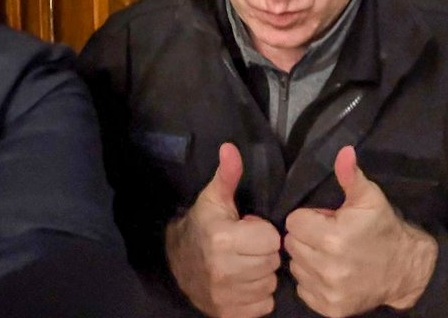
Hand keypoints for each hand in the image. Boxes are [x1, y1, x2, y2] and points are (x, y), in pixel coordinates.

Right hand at [165, 143, 280, 317]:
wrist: (174, 263)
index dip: (263, 231)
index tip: (249, 229)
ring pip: (270, 285)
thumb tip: (230, 148)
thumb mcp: (212, 199)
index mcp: (223, 239)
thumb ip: (227, 175)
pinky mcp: (228, 314)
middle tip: (248, 247)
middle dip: (264, 253)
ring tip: (246, 264)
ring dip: (262, 275)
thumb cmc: (201, 226)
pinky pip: (263, 306)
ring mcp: (225, 296)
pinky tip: (244, 283)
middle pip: (272, 262)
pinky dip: (258, 296)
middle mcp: (224, 271)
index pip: (271, 239)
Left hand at [284, 146, 437, 317]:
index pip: (294, 222)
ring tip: (329, 254)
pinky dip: (312, 281)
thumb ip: (350, 175)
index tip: (324, 219)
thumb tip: (344, 151)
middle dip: (306, 237)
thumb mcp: (369, 197)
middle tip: (326, 236)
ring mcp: (328, 291)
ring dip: (307, 259)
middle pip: (292, 244)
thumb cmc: (383, 228)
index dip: (308, 218)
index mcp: (332, 238)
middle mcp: (328, 268)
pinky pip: (303, 289)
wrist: (407, 269)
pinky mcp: (330, 309)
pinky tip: (330, 272)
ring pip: (295, 266)